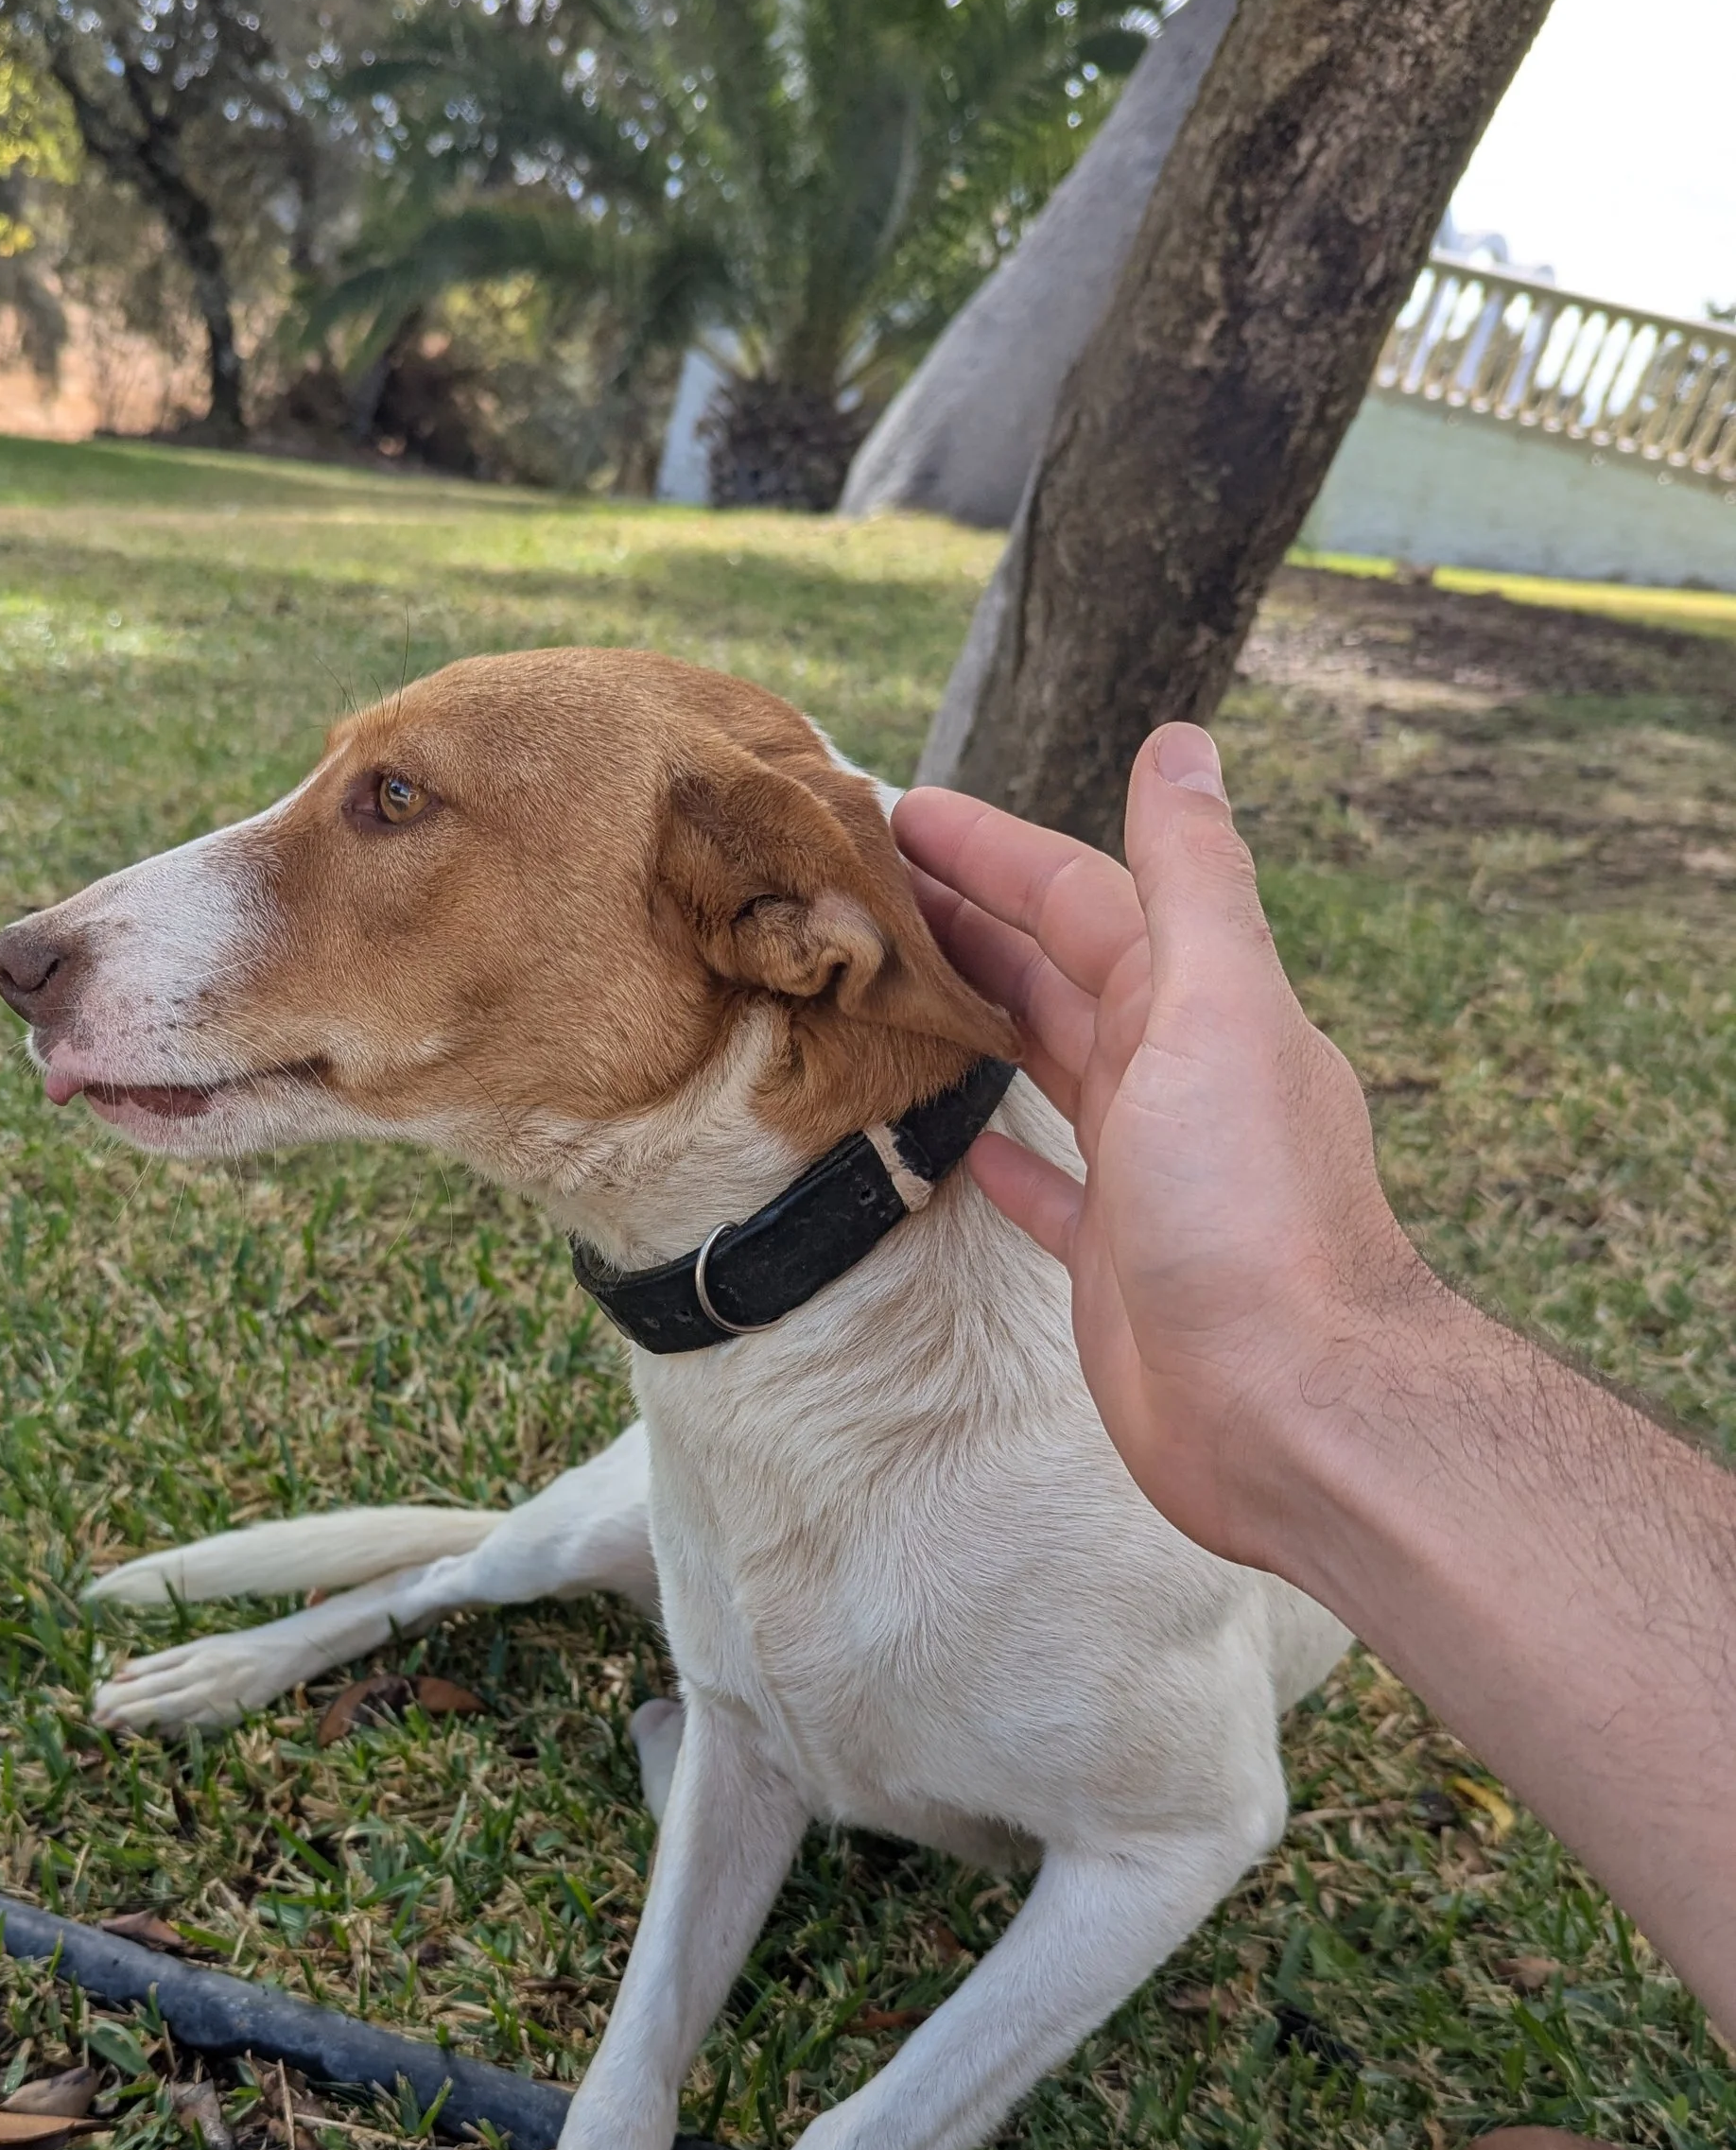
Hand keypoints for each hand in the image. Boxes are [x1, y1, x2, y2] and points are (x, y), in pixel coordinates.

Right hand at [894, 725, 1432, 1575]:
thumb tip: (1183, 743)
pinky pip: (1048, 1189)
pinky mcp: (1117, 1265)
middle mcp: (1176, 1077)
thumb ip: (1195, 879)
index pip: (1080, 897)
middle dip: (967, 921)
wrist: (1288, 1407)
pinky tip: (960, 1142)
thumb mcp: (1220, 1014)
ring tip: (886, 985)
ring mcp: (1149, 1172)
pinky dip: (1002, 1153)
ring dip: (977, 1017)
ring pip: (1047, 1066)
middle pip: (1054, 973)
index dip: (992, 850)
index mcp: (1197, 1006)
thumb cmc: (1252, 1214)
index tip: (895, 811)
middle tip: (861, 887)